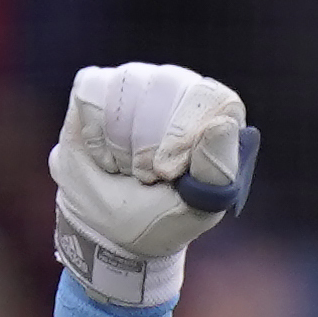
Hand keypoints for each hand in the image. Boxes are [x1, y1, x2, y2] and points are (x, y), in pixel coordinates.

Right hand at [49, 62, 248, 305]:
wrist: (106, 232)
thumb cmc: (160, 218)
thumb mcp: (196, 209)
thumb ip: (217, 171)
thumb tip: (223, 124)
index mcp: (215, 115)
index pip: (212, 96)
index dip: (184, 132)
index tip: (166, 172)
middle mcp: (180, 90)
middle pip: (167, 84)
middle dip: (148, 143)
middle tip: (146, 177)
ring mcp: (139, 84)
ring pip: (128, 85)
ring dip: (120, 144)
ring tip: (126, 169)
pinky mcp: (99, 88)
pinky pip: (94, 92)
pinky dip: (94, 135)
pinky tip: (104, 157)